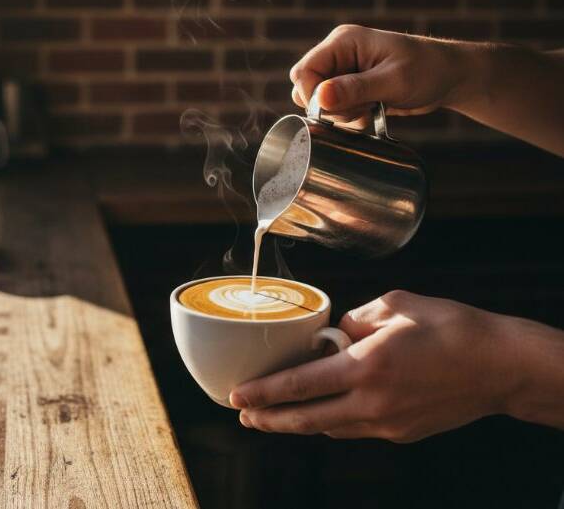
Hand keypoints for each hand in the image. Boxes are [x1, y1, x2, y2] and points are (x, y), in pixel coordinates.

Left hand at [229, 290, 519, 442]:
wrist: (501, 365)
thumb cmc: (450, 327)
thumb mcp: (394, 306)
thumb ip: (353, 320)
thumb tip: (332, 335)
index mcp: (366, 366)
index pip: (300, 385)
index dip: (263, 393)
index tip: (237, 396)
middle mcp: (372, 402)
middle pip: (306, 419)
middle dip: (269, 419)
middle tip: (244, 416)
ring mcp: (387, 423)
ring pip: (328, 428)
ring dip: (298, 423)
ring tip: (274, 415)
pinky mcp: (402, 433)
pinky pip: (354, 429)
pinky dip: (331, 421)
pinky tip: (322, 412)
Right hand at [289, 25, 468, 122]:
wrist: (450, 77)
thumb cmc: (428, 70)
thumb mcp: (394, 81)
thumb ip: (355, 89)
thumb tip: (319, 97)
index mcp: (343, 41)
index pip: (304, 71)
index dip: (312, 95)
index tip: (336, 110)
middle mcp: (338, 54)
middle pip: (306, 88)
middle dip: (329, 107)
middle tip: (361, 109)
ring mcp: (343, 71)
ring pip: (318, 102)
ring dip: (341, 114)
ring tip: (371, 109)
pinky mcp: (350, 88)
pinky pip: (333, 109)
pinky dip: (348, 118)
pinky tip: (372, 113)